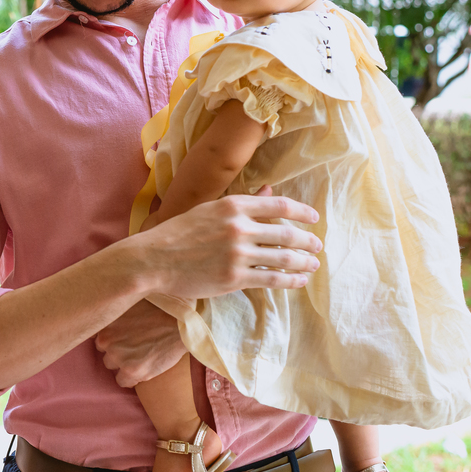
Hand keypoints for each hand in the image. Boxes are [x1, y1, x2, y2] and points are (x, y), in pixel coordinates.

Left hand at [94, 300, 189, 386]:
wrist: (180, 325)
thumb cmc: (159, 311)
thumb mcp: (130, 303)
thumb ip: (114, 311)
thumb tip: (102, 313)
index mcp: (105, 323)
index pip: (99, 338)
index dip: (114, 339)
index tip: (125, 338)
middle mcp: (107, 341)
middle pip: (105, 353)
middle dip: (118, 351)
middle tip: (136, 346)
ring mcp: (118, 356)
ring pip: (113, 367)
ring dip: (124, 364)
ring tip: (141, 356)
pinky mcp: (132, 371)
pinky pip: (123, 381)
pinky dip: (132, 378)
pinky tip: (144, 367)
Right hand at [128, 186, 321, 299]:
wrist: (153, 259)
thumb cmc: (178, 233)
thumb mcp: (209, 210)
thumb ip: (242, 203)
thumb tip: (269, 190)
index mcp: (233, 205)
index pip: (280, 205)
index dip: (302, 212)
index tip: (314, 218)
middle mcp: (239, 227)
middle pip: (287, 233)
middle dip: (308, 241)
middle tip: (317, 246)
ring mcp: (237, 253)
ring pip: (284, 258)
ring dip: (304, 262)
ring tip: (313, 265)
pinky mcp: (234, 278)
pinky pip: (272, 279)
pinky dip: (290, 281)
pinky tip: (298, 281)